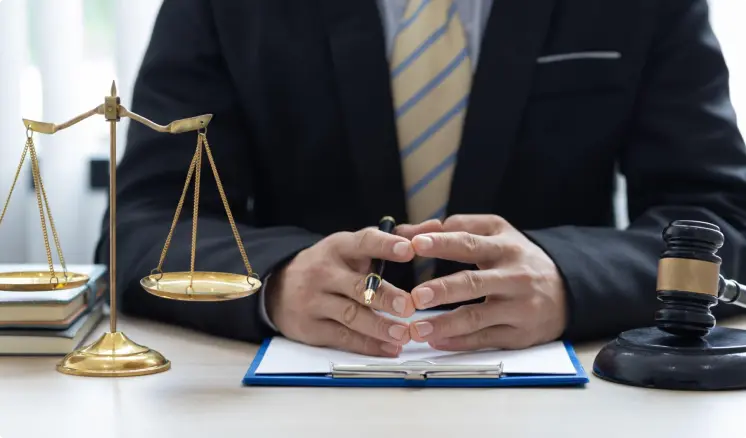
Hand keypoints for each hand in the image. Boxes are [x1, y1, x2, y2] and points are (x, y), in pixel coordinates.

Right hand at [266, 228, 416, 356]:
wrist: (279, 288)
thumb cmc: (331, 265)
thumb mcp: (355, 246)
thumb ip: (397, 238)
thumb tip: (437, 227)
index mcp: (338, 247)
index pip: (363, 242)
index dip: (386, 246)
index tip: (410, 250)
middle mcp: (324, 272)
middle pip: (357, 285)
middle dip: (384, 296)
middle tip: (409, 306)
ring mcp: (315, 301)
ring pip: (350, 315)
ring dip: (379, 327)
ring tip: (404, 334)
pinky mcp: (311, 327)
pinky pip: (343, 337)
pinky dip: (368, 345)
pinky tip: (390, 348)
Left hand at [407, 215, 566, 350]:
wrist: (567, 290)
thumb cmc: (518, 259)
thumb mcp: (496, 234)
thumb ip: (455, 228)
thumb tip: (409, 230)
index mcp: (505, 247)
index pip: (470, 243)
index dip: (442, 243)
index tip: (415, 244)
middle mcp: (513, 276)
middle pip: (474, 283)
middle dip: (443, 290)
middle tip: (416, 296)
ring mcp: (518, 307)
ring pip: (477, 317)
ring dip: (445, 324)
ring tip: (418, 328)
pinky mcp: (519, 334)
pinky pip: (485, 339)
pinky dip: (459, 342)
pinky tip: (437, 341)